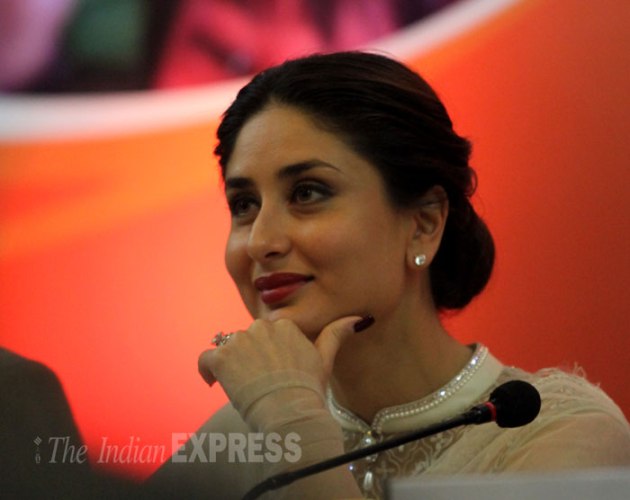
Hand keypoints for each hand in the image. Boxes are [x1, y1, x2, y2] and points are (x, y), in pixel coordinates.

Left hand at [198, 315, 365, 394]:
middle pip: (248, 340)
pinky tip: (214, 384)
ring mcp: (239, 342)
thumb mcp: (324, 360)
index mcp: (284, 326)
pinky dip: (207, 371)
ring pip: (228, 348)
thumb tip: (358, 318)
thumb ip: (335, 334)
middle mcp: (261, 327)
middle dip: (250, 357)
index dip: (267, 353)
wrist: (289, 411)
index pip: (268, 334)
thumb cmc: (308, 389)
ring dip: (232, 365)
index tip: (272, 370)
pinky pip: (205, 359)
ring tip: (243, 387)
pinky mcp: (221, 358)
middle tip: (259, 382)